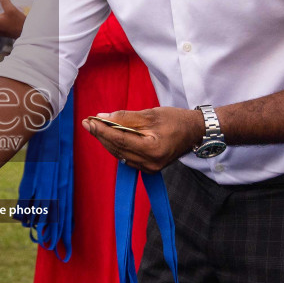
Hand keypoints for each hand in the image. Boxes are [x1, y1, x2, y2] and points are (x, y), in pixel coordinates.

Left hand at [82, 107, 201, 172]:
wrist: (195, 131)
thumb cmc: (176, 120)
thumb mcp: (151, 114)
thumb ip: (126, 117)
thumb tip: (103, 117)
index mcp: (152, 149)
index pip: (120, 140)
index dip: (103, 130)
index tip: (90, 121)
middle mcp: (150, 163)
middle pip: (118, 149)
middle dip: (101, 135)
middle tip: (88, 122)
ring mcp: (150, 168)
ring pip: (120, 154)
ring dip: (107, 141)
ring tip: (95, 127)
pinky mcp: (149, 167)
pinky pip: (127, 157)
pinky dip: (117, 146)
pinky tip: (109, 136)